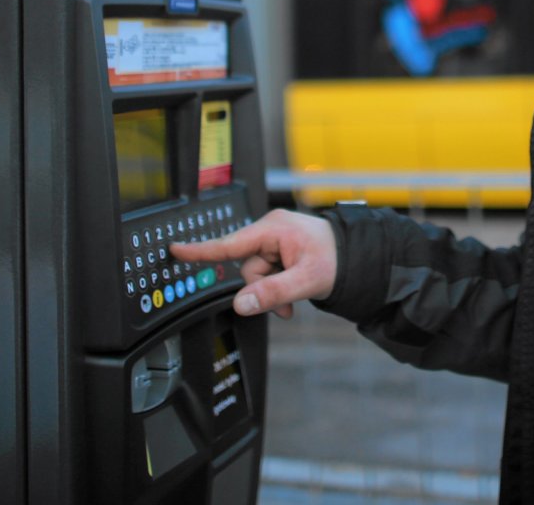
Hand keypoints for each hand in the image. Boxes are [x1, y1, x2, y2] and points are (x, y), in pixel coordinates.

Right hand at [169, 209, 336, 318]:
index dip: (200, 251)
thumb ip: (272, 293)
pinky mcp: (280, 252)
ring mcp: (276, 242)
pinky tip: (292, 296)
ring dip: (271, 293)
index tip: (175, 249)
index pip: (229, 244)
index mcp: (273, 229)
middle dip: (261, 289)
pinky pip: (267, 275)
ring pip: (257, 276)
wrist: (358, 256)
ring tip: (293, 301)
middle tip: (285, 304)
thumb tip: (242, 304)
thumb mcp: (306, 280)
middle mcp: (271, 232)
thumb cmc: (338, 259)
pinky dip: (276, 289)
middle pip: (246, 267)